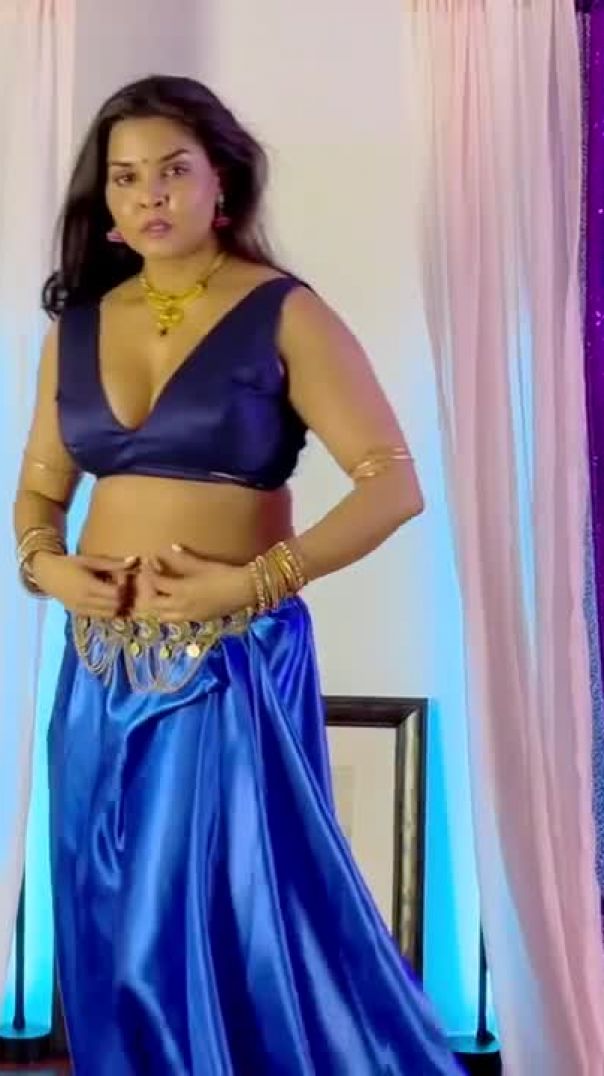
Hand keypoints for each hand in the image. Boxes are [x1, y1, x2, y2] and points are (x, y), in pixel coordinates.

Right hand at [32, 551, 134, 617]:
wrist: (46, 575)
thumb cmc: (70, 564)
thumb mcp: (91, 561)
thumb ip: (113, 563)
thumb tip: (135, 560)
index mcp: (88, 586)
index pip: (116, 594)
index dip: (123, 587)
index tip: (121, 578)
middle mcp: (84, 601)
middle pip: (115, 606)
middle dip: (122, 597)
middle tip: (119, 586)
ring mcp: (81, 610)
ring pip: (109, 614)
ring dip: (116, 605)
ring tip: (112, 593)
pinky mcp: (79, 614)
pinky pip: (100, 616)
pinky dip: (107, 610)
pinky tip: (104, 599)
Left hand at [136, 546, 255, 622]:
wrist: (243, 591)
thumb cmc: (223, 575)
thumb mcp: (202, 565)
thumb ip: (184, 558)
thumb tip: (172, 548)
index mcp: (180, 591)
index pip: (156, 583)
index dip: (150, 572)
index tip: (150, 561)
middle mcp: (181, 607)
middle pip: (154, 604)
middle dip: (149, 591)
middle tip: (152, 578)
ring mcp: (189, 616)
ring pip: (163, 616)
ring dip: (158, 605)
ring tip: (161, 592)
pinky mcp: (198, 619)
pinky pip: (177, 618)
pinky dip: (170, 611)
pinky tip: (177, 600)